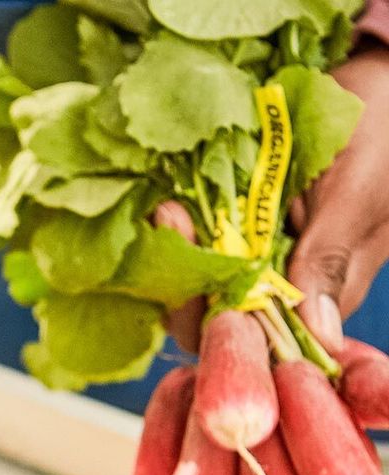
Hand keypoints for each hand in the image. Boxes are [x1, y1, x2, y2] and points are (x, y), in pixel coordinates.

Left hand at [167, 45, 388, 351]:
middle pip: (218, 314)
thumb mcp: (356, 196)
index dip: (220, 324)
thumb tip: (320, 336)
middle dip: (185, 286)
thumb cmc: (382, 129)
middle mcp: (286, 278)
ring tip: (167, 210)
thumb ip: (331, 259)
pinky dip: (184, 225)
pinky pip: (202, 236)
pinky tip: (170, 203)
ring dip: (178, 251)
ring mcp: (261, 248)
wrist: (380, 76)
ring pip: (202, 277)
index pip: (260, 337)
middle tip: (171, 227)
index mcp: (324, 289)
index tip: (195, 285)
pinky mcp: (243, 217)